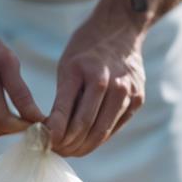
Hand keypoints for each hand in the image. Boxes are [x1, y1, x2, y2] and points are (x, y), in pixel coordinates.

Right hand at [0, 19, 43, 138]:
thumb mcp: (6, 57)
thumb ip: (17, 86)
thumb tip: (30, 119)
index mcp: (1, 60)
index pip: (21, 97)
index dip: (33, 118)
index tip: (42, 125)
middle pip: (0, 119)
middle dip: (16, 130)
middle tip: (26, 130)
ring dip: (2, 130)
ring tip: (11, 122)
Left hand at [47, 20, 145, 156]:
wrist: (121, 30)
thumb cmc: (86, 51)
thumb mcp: (67, 67)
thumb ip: (62, 100)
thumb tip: (51, 133)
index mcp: (87, 72)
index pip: (67, 113)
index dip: (54, 135)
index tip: (44, 144)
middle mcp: (110, 83)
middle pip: (85, 127)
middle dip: (67, 145)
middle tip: (55, 151)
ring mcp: (127, 92)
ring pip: (101, 132)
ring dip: (83, 147)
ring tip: (68, 150)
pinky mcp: (137, 99)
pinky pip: (114, 127)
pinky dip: (99, 138)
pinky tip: (86, 141)